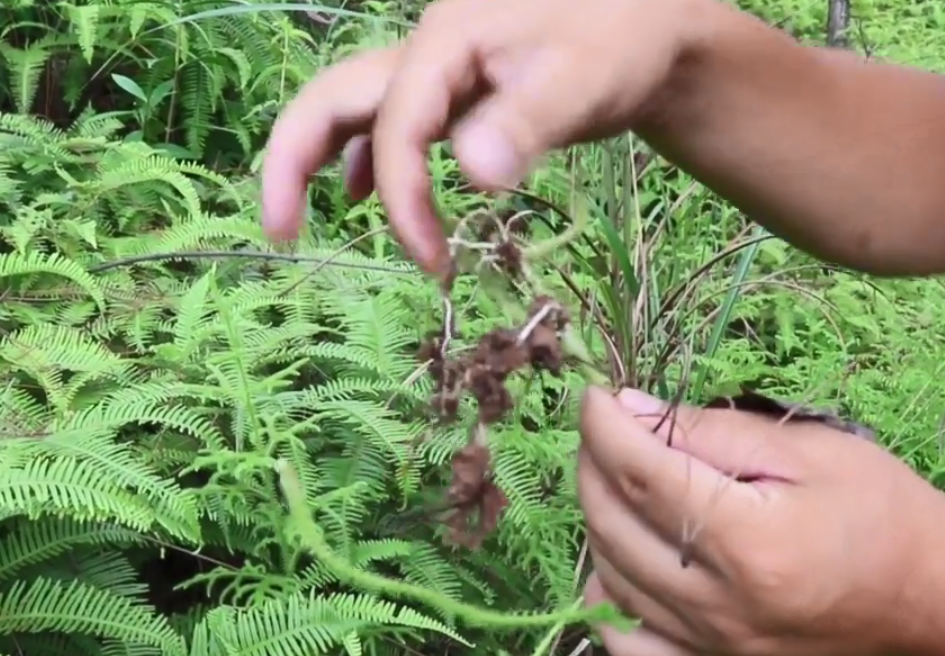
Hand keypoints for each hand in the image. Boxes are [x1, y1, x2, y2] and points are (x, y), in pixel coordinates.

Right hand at [260, 0, 709, 276]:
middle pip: (331, 99)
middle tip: (278, 235)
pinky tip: (366, 192)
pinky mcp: (454, 90)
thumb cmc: (621, 42)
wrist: (649, 25)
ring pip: (352, 110)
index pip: (395, 128)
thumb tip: (473, 173)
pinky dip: (368, 159)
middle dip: (291, 163)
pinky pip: (388, 121)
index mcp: (444, 41)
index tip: (433, 263)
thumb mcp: (582, 80)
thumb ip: (526, 124)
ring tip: (299, 223)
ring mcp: (435, 69)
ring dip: (318, 160)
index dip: (403, 201)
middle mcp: (425, 50)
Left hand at [577, 386, 944, 655]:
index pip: (643, 476)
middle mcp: (722, 603)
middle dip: (592, 464)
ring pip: (610, 576)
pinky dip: (607, 595)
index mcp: (751, 542)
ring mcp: (713, 643)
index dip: (604, 427)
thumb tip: (632, 409)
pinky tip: (613, 559)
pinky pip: (630, 641)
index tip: (593, 395)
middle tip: (603, 427)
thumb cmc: (878, 510)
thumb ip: (712, 431)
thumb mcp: (806, 450)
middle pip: (613, 525)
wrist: (926, 595)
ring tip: (612, 475)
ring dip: (596, 516)